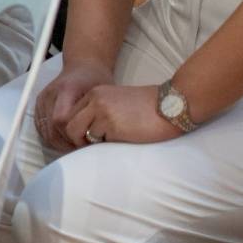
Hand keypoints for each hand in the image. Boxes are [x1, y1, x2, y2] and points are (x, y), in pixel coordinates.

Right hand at [33, 60, 112, 151]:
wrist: (83, 66)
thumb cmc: (95, 79)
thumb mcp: (102, 93)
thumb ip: (96, 113)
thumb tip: (95, 139)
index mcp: (66, 89)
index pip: (61, 120)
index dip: (72, 136)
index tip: (87, 143)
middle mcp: (49, 94)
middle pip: (51, 128)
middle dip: (66, 143)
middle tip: (81, 150)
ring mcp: (41, 100)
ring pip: (44, 130)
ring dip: (58, 142)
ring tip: (74, 146)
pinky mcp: (38, 105)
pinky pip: (41, 127)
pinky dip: (52, 137)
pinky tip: (64, 140)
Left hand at [64, 82, 180, 148]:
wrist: (172, 106)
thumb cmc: (150, 107)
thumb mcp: (118, 101)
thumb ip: (100, 111)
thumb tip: (87, 133)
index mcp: (95, 93)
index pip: (71, 114)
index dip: (76, 129)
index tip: (85, 139)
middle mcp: (95, 100)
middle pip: (69, 125)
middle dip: (76, 140)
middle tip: (89, 149)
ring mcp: (102, 112)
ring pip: (82, 135)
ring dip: (92, 143)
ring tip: (109, 145)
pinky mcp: (112, 126)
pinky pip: (99, 142)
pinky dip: (106, 146)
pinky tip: (121, 142)